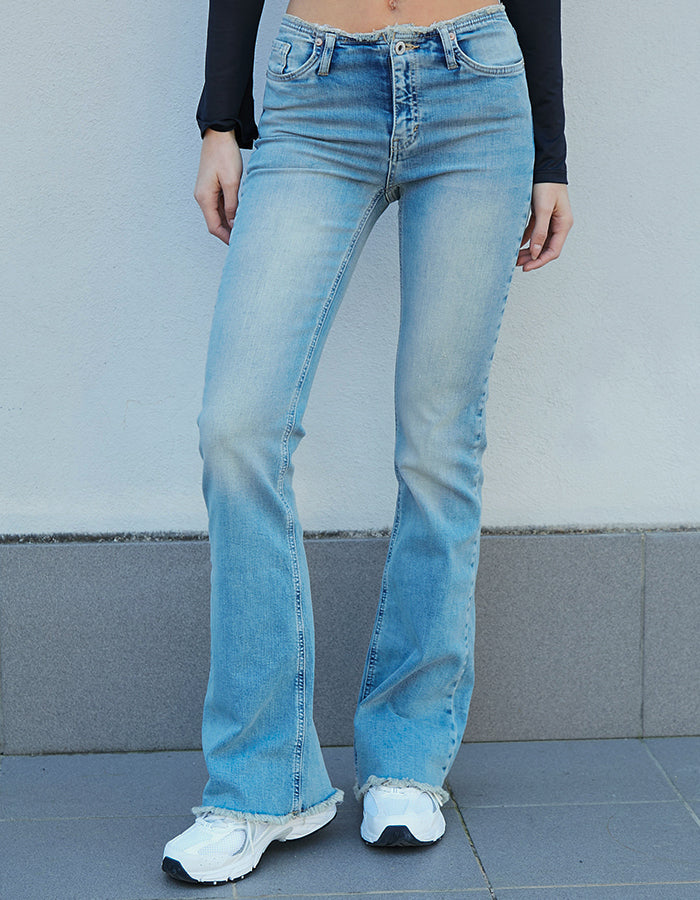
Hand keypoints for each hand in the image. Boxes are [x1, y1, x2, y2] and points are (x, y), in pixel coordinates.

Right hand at [194, 129, 242, 243]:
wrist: (219, 134)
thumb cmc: (224, 155)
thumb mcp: (231, 182)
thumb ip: (232, 204)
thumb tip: (233, 223)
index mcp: (204, 197)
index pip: (214, 226)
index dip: (226, 238)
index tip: (239, 245)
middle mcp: (202, 196)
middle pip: (215, 222)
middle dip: (228, 233)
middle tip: (244, 241)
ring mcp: (206, 192)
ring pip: (218, 214)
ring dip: (229, 223)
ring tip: (244, 231)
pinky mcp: (212, 186)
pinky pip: (220, 205)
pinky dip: (229, 213)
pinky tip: (240, 216)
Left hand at [517, 182, 572, 270]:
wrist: (544, 166)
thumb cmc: (546, 185)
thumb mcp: (543, 209)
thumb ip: (540, 232)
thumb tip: (535, 253)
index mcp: (563, 224)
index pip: (553, 251)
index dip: (539, 261)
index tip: (526, 267)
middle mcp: (559, 225)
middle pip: (546, 249)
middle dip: (532, 258)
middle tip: (517, 263)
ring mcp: (550, 221)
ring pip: (540, 242)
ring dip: (529, 251)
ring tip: (515, 257)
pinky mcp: (542, 216)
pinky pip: (535, 233)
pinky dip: (526, 240)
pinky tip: (516, 245)